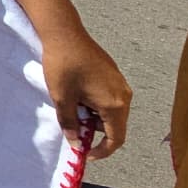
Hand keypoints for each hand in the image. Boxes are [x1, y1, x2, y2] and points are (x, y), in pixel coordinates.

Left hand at [41, 27, 130, 159]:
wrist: (65, 33)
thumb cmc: (63, 66)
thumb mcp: (63, 100)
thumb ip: (71, 124)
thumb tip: (75, 142)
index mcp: (115, 104)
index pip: (117, 139)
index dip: (102, 151)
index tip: (85, 153)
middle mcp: (124, 95)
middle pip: (116, 125)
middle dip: (96, 131)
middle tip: (74, 127)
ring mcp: (120, 83)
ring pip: (112, 111)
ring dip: (95, 116)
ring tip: (73, 107)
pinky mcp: (113, 74)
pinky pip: (109, 98)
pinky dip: (96, 104)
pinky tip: (78, 95)